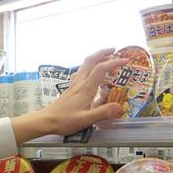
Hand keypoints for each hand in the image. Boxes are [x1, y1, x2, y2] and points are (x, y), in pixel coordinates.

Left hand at [10, 48, 125, 143]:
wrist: (46, 121)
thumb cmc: (64, 121)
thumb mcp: (86, 120)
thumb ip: (103, 113)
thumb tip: (119, 106)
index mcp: (85, 88)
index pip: (101, 69)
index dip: (114, 62)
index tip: (126, 61)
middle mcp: (79, 83)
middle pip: (90, 60)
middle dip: (103, 52)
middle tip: (115, 51)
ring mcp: (74, 84)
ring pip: (85, 65)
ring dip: (96, 58)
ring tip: (106, 59)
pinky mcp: (70, 88)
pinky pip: (81, 72)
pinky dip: (89, 67)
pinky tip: (91, 73)